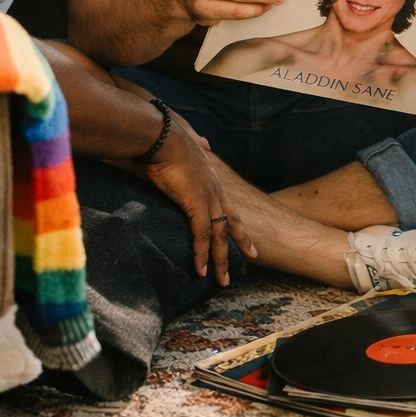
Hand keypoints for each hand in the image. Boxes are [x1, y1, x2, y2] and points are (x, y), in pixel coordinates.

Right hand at [142, 111, 256, 283]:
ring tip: (223, 280)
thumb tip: (205, 141)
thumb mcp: (188, 144)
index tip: (247, 238)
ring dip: (219, 260)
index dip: (238, 224)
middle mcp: (215, 190)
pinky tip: (200, 270)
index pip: (230, 208)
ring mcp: (208, 198)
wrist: (163, 136)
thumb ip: (198, 145)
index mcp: (213, 180)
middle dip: (242, 243)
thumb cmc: (170, 139)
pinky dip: (201, 255)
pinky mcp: (196, 203)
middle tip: (253, 258)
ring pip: (219, 236)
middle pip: (232, 223)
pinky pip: (201, 235)